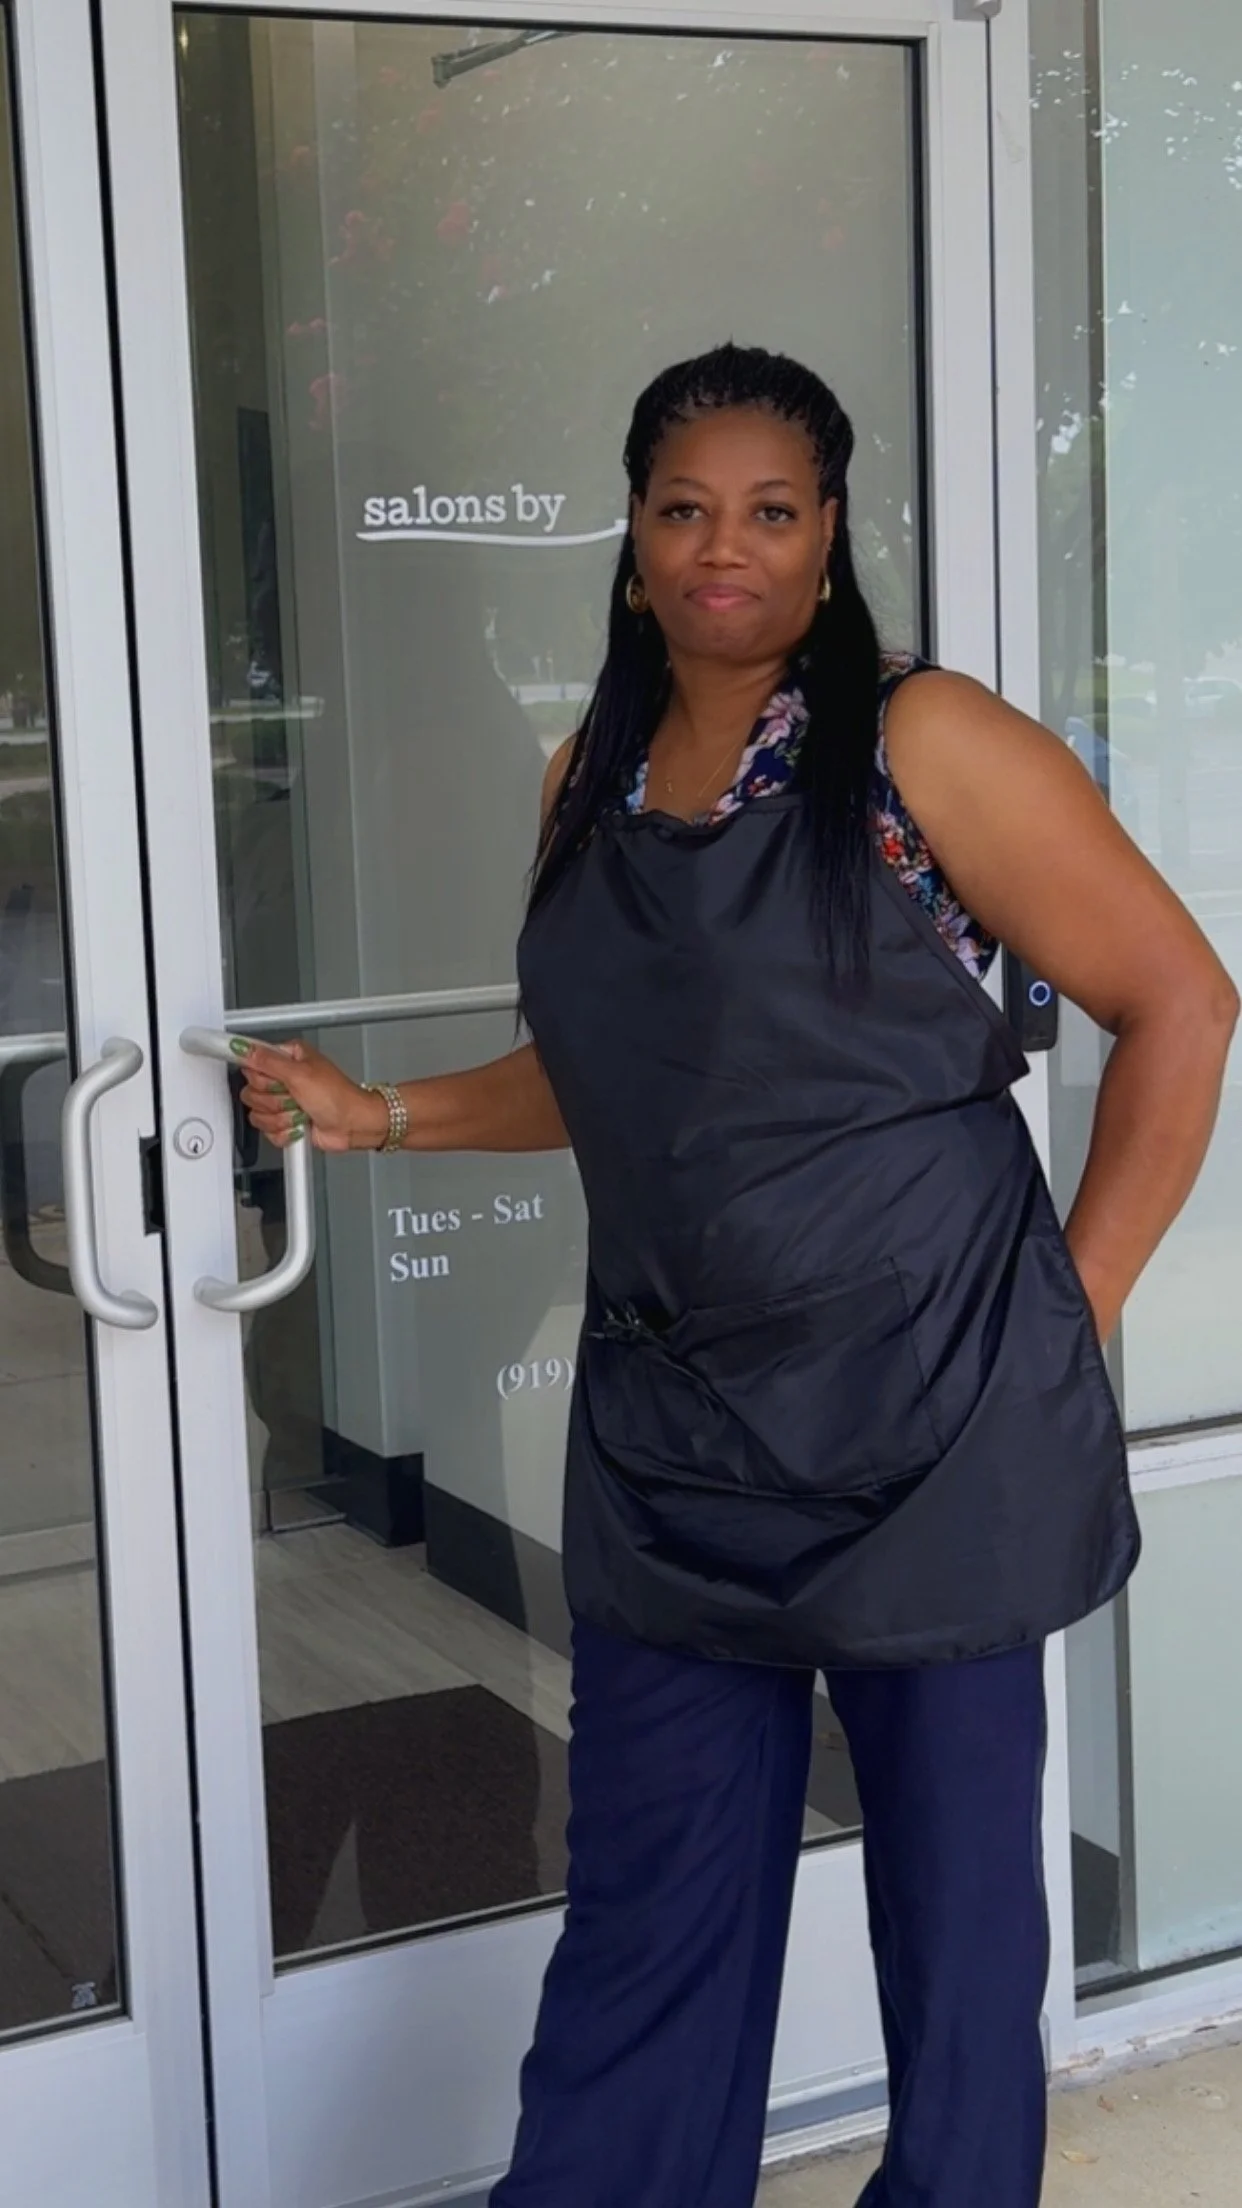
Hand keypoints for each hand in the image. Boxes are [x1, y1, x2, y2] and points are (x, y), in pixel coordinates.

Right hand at [232, 1037, 387, 1152]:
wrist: (354, 1125)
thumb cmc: (339, 1096)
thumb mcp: (301, 1074)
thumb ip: (268, 1061)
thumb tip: (244, 1047)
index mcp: (287, 1058)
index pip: (251, 1061)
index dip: (249, 1069)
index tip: (217, 1053)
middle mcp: (283, 1078)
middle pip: (251, 1091)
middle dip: (273, 1100)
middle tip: (293, 1096)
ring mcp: (283, 1102)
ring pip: (257, 1113)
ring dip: (281, 1117)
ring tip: (301, 1111)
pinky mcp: (285, 1122)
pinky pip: (268, 1130)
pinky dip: (284, 1132)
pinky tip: (300, 1125)